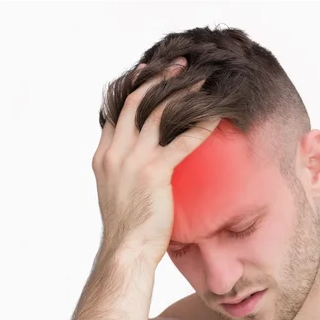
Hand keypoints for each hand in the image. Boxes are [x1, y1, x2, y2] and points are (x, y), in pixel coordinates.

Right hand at [92, 57, 220, 265]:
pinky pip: (182, 140)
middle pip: (136, 102)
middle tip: (180, 67)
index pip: (116, 111)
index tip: (149, 74)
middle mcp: (114, 153)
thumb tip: (141, 168)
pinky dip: (200, 125)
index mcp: (103, 156)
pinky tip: (216, 117)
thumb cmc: (126, 230)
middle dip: (159, 79)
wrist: (125, 252)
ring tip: (201, 82)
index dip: (133, 88)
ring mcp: (131, 161)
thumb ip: (123, 173)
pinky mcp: (154, 173)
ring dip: (181, 93)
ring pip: (157, 112)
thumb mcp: (115, 194)